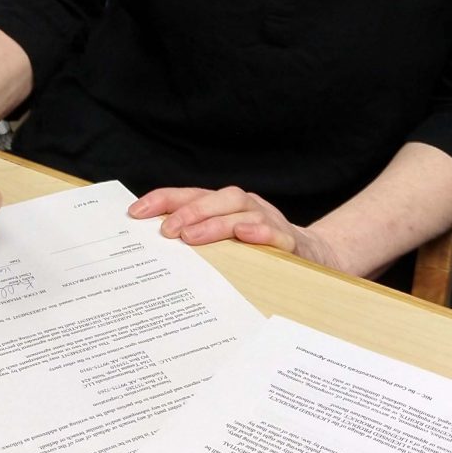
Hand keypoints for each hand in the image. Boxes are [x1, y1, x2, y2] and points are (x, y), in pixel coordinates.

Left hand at [128, 186, 339, 269]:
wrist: (315, 257)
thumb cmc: (258, 250)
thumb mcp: (226, 242)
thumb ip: (197, 239)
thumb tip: (153, 245)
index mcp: (226, 205)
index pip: (191, 195)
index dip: (164, 200)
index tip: (136, 213)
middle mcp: (246, 207)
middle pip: (218, 198)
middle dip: (189, 212)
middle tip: (165, 231)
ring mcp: (270, 221)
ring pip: (243, 213)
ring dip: (216, 223)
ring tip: (190, 238)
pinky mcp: (291, 242)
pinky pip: (277, 234)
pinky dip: (261, 233)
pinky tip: (245, 237)